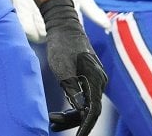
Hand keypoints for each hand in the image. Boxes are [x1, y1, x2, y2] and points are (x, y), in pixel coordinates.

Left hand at [41, 0, 107, 134]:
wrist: (64, 25)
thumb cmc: (62, 45)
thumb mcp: (63, 69)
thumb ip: (73, 90)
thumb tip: (82, 112)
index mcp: (95, 79)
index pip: (93, 111)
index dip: (85, 127)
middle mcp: (100, 80)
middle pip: (89, 110)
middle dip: (72, 121)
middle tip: (52, 124)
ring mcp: (96, 78)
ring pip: (87, 105)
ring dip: (71, 115)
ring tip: (52, 120)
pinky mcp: (89, 77)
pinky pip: (84, 97)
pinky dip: (73, 105)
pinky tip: (60, 110)